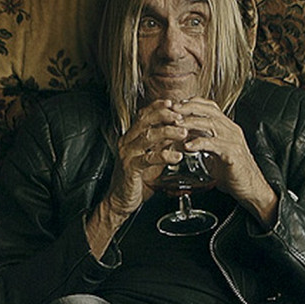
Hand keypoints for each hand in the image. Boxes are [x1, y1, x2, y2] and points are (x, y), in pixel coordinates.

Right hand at [106, 99, 188, 216]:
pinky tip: (177, 156)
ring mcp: (127, 155)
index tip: (174, 103)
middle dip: (164, 115)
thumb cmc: (136, 180)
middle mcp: (126, 143)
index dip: (158, 107)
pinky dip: (164, 156)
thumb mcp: (152, 158)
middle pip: (144, 121)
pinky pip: (148, 159)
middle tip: (181, 116)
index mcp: (131, 138)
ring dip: (168, 132)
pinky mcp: (130, 169)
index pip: (143, 115)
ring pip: (147, 136)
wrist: (121, 200)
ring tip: (183, 134)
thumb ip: (161, 144)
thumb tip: (178, 132)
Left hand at [173, 97, 277, 227]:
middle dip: (189, 108)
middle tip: (172, 109)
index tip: (175, 104)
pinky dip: (200, 143)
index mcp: (226, 127)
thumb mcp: (212, 152)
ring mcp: (233, 140)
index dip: (192, 103)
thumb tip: (181, 138)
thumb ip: (200, 142)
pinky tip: (187, 146)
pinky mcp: (233, 154)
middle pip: (209, 111)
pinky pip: (215, 145)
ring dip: (191, 123)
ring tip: (176, 124)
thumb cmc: (230, 171)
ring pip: (211, 124)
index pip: (210, 106)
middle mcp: (231, 130)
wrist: (249, 187)